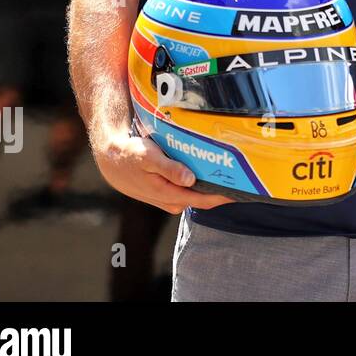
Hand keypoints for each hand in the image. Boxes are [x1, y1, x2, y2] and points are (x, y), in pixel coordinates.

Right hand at [92, 128, 233, 214]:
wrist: (111, 160)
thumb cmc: (129, 155)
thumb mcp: (148, 157)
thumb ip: (169, 169)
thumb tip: (190, 180)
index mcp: (168, 194)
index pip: (203, 200)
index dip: (223, 197)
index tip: (243, 190)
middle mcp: (171, 200)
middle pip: (203, 199)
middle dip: (222, 191)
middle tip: (243, 179)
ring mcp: (169, 198)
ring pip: (196, 195)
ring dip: (212, 187)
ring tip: (231, 174)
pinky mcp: (167, 192)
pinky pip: (189, 191)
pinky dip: (200, 184)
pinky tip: (210, 172)